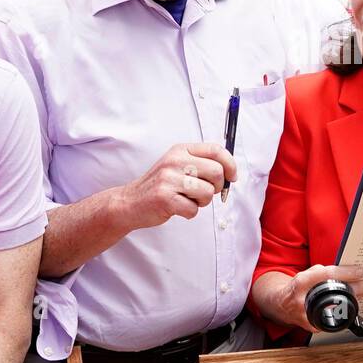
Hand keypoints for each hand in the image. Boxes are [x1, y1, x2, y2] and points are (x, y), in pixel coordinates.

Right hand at [122, 142, 236, 230]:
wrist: (129, 202)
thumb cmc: (160, 185)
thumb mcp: (177, 165)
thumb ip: (201, 164)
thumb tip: (231, 172)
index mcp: (180, 150)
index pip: (215, 150)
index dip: (230, 164)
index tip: (232, 176)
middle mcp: (174, 161)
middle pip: (216, 172)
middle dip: (216, 187)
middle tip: (204, 192)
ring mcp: (168, 179)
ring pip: (207, 192)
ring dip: (202, 202)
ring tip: (187, 199)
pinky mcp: (165, 198)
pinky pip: (194, 209)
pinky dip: (189, 212)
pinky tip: (177, 207)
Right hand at [257, 264, 362, 331]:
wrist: (280, 304)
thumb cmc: (296, 287)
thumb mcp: (307, 274)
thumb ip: (324, 274)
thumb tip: (349, 272)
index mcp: (301, 282)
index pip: (327, 275)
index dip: (345, 272)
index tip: (360, 271)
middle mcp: (302, 299)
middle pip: (334, 292)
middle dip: (355, 288)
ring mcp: (306, 315)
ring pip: (336, 307)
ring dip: (352, 300)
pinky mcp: (311, 325)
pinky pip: (332, 318)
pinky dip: (343, 311)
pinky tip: (351, 305)